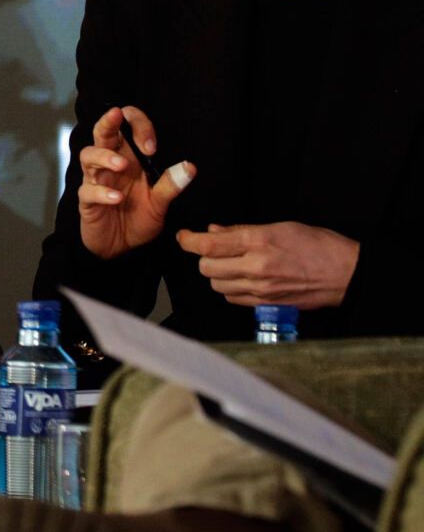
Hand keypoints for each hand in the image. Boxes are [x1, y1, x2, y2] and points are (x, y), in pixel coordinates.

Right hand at [77, 106, 195, 258]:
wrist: (120, 249)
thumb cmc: (138, 220)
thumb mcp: (160, 204)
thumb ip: (171, 185)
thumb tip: (190, 167)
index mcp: (129, 159)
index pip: (128, 128)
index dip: (138, 127)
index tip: (151, 146)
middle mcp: (110, 165)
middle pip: (101, 133)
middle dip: (107, 121)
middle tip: (116, 115)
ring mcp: (96, 181)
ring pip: (88, 156)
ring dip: (104, 157)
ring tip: (120, 165)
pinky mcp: (87, 201)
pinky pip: (88, 190)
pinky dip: (101, 193)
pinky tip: (116, 199)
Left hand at [176, 222, 360, 308]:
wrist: (347, 273)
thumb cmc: (318, 245)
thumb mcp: (279, 227)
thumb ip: (242, 230)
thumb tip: (214, 230)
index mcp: (258, 242)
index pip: (209, 245)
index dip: (189, 241)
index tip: (184, 237)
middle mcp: (257, 267)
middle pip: (207, 268)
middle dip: (203, 258)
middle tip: (211, 250)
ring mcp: (262, 289)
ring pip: (217, 285)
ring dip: (216, 275)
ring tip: (228, 264)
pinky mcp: (269, 304)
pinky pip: (234, 299)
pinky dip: (230, 289)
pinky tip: (240, 279)